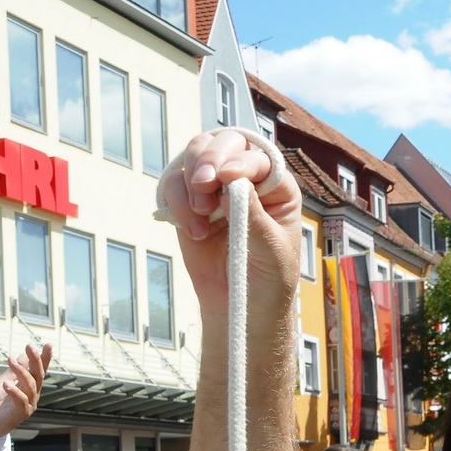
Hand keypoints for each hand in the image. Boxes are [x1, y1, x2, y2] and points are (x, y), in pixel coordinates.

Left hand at [0, 343, 52, 439]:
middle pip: (38, 375)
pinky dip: (15, 391)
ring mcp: (28, 404)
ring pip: (30, 385)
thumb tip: (22, 356)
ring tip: (11, 360)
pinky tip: (7, 384)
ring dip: (21, 372)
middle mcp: (32, 395)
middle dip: (36, 360)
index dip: (44, 358)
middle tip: (30, 346)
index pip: (39, 370)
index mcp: (29, 387)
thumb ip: (12, 372)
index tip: (49, 345)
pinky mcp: (20, 413)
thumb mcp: (2, 382)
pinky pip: (21, 400)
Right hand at [162, 130, 302, 310]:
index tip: (227, 178)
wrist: (241, 308)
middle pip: (224, 142)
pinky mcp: (188, 205)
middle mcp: (246, 180)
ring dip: (190, 179)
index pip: (259, 156)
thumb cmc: (268, 280)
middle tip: (203, 183)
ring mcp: (215, 190)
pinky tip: (194, 231)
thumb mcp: (271, 251)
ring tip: (201, 214)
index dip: (241, 160)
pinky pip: (173, 185)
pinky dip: (176, 202)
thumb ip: (254, 216)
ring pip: (193, 155)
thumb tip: (234, 181)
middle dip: (209, 157)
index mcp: (277, 187)